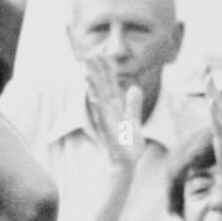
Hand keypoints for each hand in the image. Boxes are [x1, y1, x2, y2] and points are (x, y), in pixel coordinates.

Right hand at [85, 57, 145, 171]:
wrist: (126, 164)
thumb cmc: (128, 146)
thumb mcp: (134, 121)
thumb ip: (133, 104)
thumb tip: (134, 87)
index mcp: (115, 108)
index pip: (110, 86)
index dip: (106, 71)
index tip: (101, 56)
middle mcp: (108, 112)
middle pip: (102, 88)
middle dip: (96, 72)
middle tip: (89, 56)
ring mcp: (106, 120)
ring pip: (99, 98)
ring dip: (93, 85)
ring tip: (87, 71)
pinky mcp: (107, 130)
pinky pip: (101, 115)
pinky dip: (97, 105)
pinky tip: (93, 95)